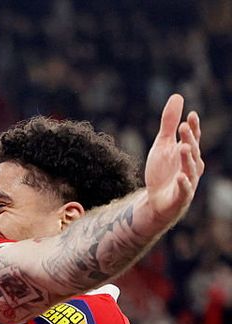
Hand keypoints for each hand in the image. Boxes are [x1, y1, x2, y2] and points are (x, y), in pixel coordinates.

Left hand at [145, 94, 204, 226]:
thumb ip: (169, 123)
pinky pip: (185, 190)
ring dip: (187, 159)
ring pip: (190, 169)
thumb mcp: (162, 144)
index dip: (192, 127)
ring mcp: (188, 182)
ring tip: (183, 147)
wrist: (155, 201)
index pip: (192, 138)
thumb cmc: (162, 171)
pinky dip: (184, 184)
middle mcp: (191, 166)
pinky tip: (181, 177)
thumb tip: (177, 96)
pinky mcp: (181, 197)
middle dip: (189, 139)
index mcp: (187, 153)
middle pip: (192, 151)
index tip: (190, 115)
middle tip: (183, 126)